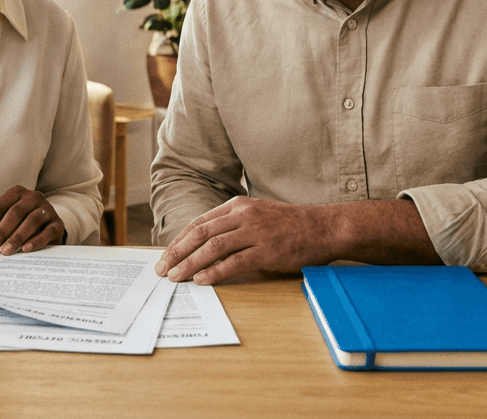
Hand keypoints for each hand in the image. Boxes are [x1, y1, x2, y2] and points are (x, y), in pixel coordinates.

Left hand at [0, 185, 63, 254]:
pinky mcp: (58, 224)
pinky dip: (36, 240)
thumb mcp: (3, 224)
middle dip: (0, 232)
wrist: (50, 230)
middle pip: (14, 213)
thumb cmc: (21, 225)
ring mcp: (47, 209)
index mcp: (17, 193)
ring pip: (31, 221)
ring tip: (5, 252)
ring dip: (16, 237)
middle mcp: (33, 197)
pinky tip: (25, 250)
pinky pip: (47, 231)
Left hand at [153, 197, 338, 285]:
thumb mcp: (258, 215)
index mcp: (238, 205)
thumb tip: (204, 246)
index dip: (179, 240)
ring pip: (213, 247)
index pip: (199, 222)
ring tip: (175, 277)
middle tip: (162, 269)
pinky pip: (235, 262)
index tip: (166, 255)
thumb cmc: (291, 225)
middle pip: (200, 233)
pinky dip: (215, 271)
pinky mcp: (268, 250)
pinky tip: (202, 280)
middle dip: (177, 252)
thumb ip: (233, 226)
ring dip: (190, 263)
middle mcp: (243, 215)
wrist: (324, 227)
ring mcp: (256, 232)